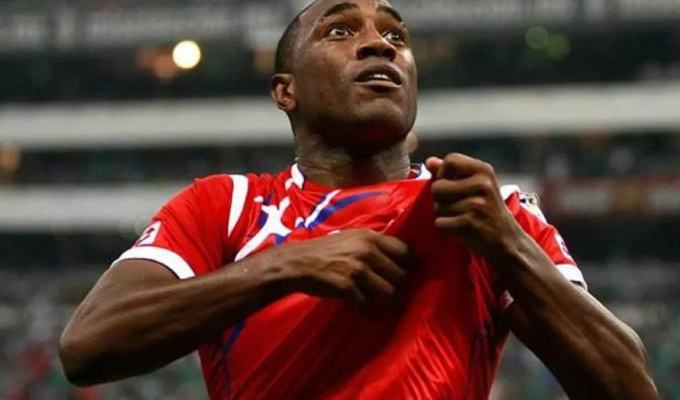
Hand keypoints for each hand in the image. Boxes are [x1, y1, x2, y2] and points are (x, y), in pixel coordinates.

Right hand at [272, 229, 416, 309]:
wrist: (298, 263)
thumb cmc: (325, 250)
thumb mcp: (352, 238)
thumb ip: (373, 245)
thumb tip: (398, 257)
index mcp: (371, 238)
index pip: (406, 252)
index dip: (411, 265)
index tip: (408, 273)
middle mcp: (368, 252)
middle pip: (402, 275)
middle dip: (401, 287)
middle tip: (397, 293)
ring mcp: (359, 271)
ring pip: (390, 293)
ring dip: (391, 303)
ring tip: (388, 306)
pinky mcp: (348, 289)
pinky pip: (370, 306)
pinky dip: (373, 313)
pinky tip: (372, 314)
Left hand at [426, 153, 524, 255]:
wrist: (506, 239)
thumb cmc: (487, 210)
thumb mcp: (475, 185)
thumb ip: (451, 172)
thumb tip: (429, 161)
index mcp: (484, 170)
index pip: (450, 160)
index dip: (442, 173)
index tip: (449, 184)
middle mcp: (482, 184)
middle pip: (437, 186)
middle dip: (440, 199)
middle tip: (457, 205)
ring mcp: (476, 204)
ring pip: (437, 207)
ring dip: (444, 215)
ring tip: (462, 217)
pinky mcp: (469, 223)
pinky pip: (440, 223)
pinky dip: (446, 228)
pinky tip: (461, 228)